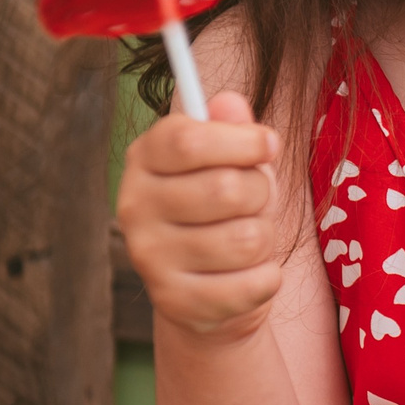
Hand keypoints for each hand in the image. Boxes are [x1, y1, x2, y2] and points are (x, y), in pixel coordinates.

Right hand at [116, 90, 284, 341]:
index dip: (240, 140)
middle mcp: (135, 206)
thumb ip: (230, 129)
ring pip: (245, 238)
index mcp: (144, 159)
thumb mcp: (231, 160)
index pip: (187, 139)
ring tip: (248, 240)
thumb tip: (230, 102)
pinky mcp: (174, 302)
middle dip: (262, 194)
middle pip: (226, 188)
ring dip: (265, 238)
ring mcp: (149, 257)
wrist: (207, 289)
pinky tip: (250, 275)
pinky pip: (252, 285)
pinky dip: (267, 279)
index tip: (269, 145)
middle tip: (255, 202)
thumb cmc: (224, 209)